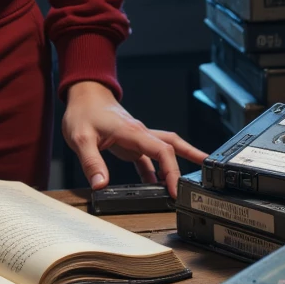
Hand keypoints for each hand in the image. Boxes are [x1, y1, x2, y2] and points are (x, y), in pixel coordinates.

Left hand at [62, 81, 206, 197]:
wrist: (82, 94)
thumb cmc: (82, 111)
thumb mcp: (80, 138)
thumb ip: (91, 162)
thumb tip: (100, 185)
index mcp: (132, 131)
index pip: (162, 150)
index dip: (172, 170)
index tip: (176, 189)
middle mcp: (139, 133)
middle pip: (172, 146)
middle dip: (189, 160)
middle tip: (203, 177)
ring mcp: (135, 137)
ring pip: (163, 150)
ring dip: (174, 166)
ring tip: (184, 184)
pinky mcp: (129, 142)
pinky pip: (147, 157)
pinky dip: (154, 170)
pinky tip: (155, 184)